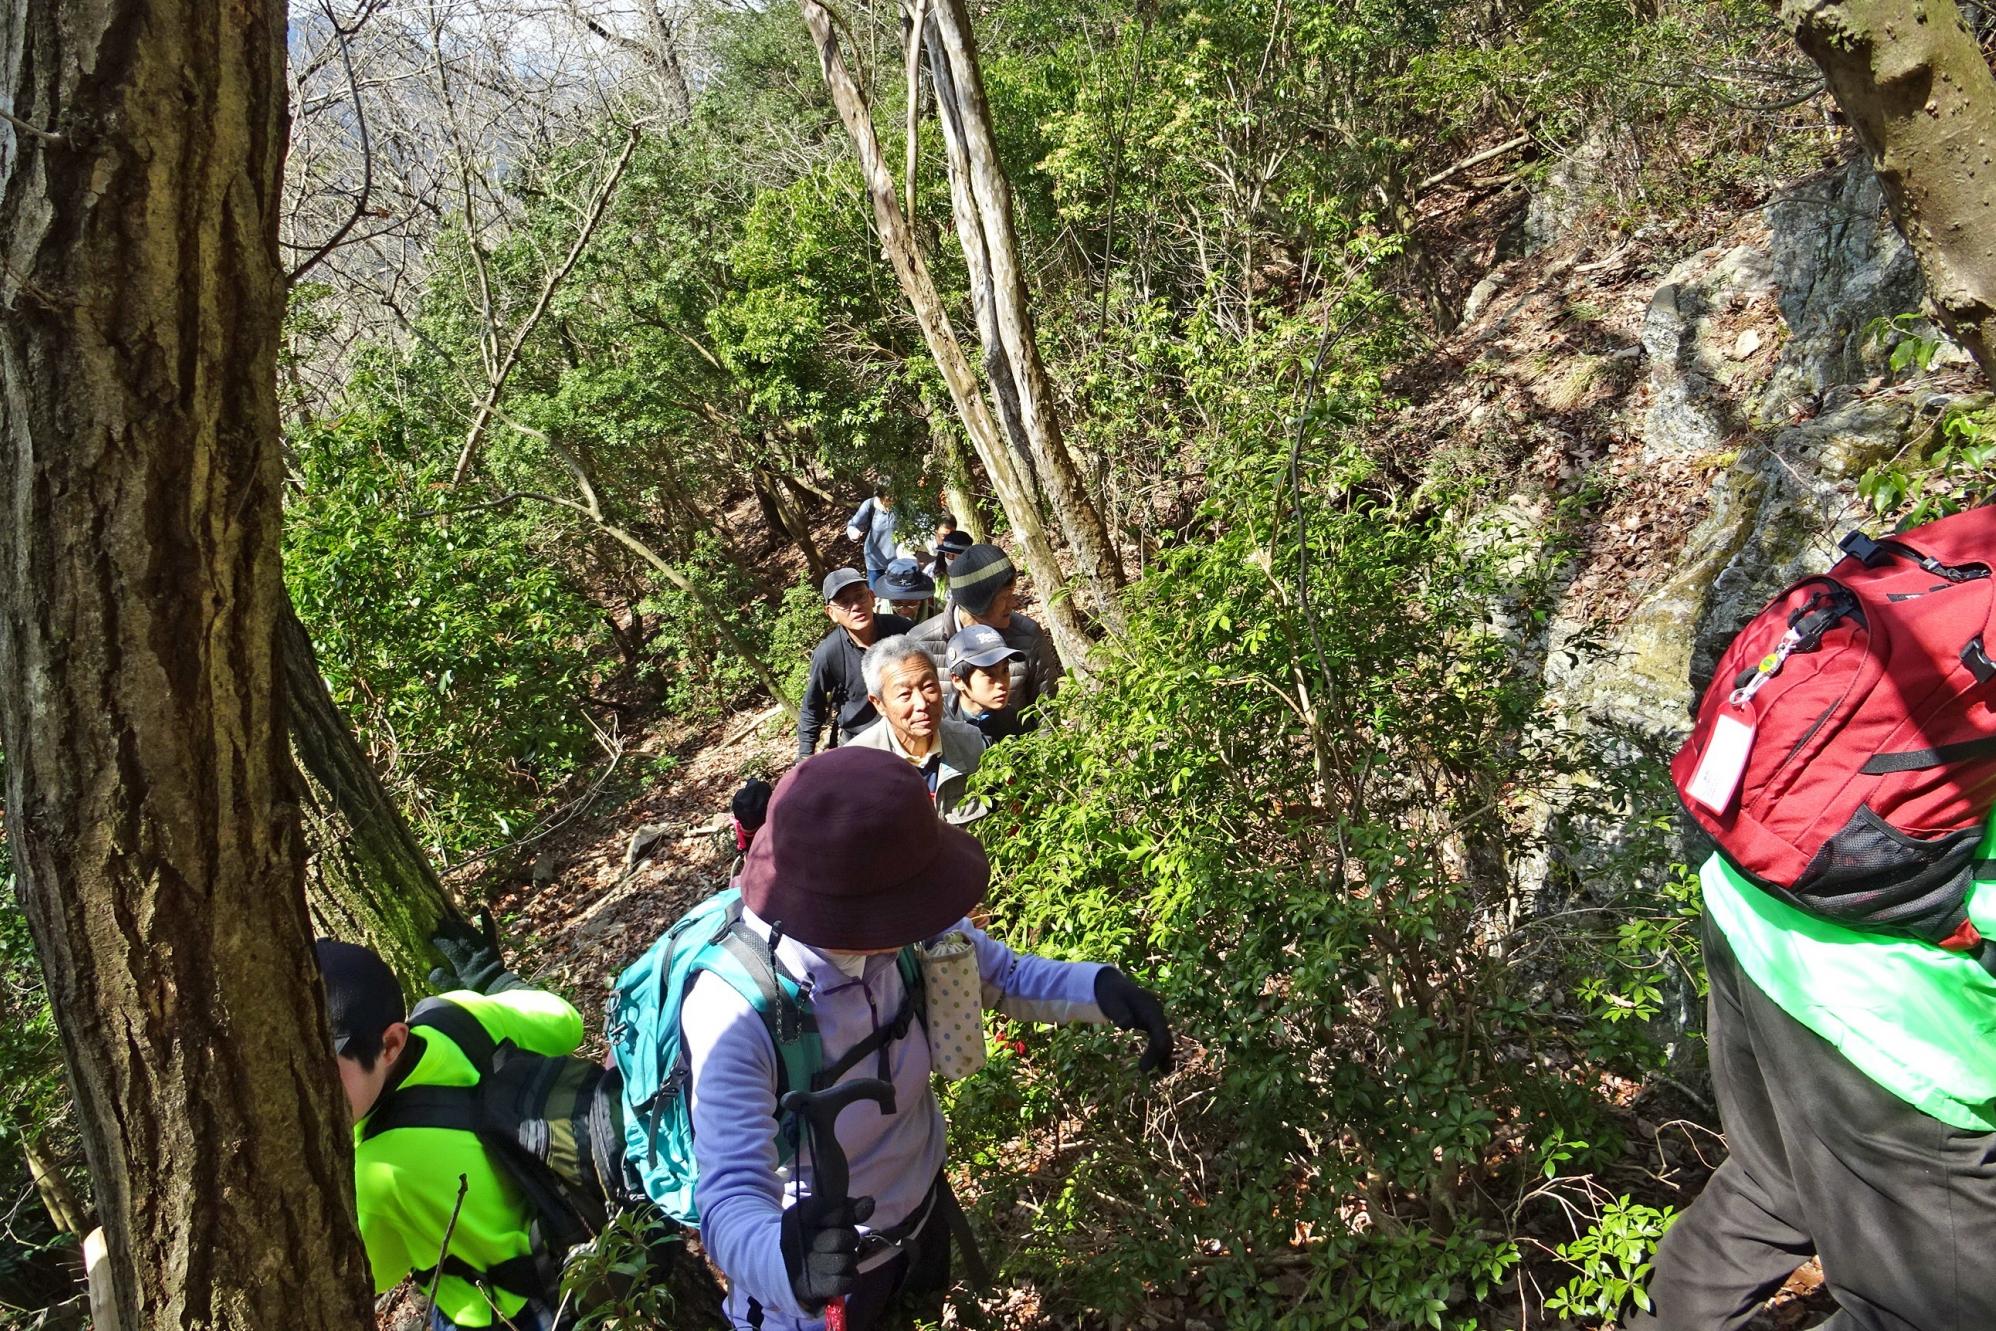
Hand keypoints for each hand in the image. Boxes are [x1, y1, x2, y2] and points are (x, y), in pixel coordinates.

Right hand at [427, 908, 522, 993]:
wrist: (498, 991)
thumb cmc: (475, 991)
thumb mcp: (456, 990)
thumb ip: (443, 981)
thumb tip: (433, 969)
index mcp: (464, 965)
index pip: (450, 949)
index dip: (440, 941)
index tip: (430, 936)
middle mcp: (475, 954)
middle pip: (460, 938)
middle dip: (448, 930)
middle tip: (438, 922)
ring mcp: (485, 949)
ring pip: (471, 933)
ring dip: (461, 926)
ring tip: (451, 921)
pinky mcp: (493, 946)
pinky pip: (490, 931)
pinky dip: (487, 919)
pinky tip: (483, 907)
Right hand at [779, 1190, 873, 1310]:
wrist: (784, 1264)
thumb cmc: (811, 1232)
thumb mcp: (824, 1213)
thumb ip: (848, 1207)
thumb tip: (869, 1203)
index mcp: (801, 1215)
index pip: (835, 1211)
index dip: (845, 1215)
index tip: (843, 1218)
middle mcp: (801, 1240)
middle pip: (841, 1239)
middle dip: (849, 1238)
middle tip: (843, 1240)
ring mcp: (806, 1266)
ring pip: (846, 1261)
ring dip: (849, 1258)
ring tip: (839, 1256)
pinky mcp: (815, 1288)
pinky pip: (846, 1282)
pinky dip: (850, 1277)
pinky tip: (841, 1272)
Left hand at [1093, 968, 1173, 1072]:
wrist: (1111, 985)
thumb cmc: (1110, 995)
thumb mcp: (1111, 1002)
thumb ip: (1119, 1013)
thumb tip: (1126, 1026)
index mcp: (1149, 1007)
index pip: (1159, 1029)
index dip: (1157, 1047)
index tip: (1146, 1065)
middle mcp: (1156, 1012)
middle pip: (1164, 1035)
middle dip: (1158, 1054)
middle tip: (1143, 1070)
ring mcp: (1155, 1017)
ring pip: (1164, 1038)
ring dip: (1163, 1054)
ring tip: (1163, 1072)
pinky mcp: (1151, 1023)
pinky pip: (1159, 1038)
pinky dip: (1159, 1051)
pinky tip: (1160, 1065)